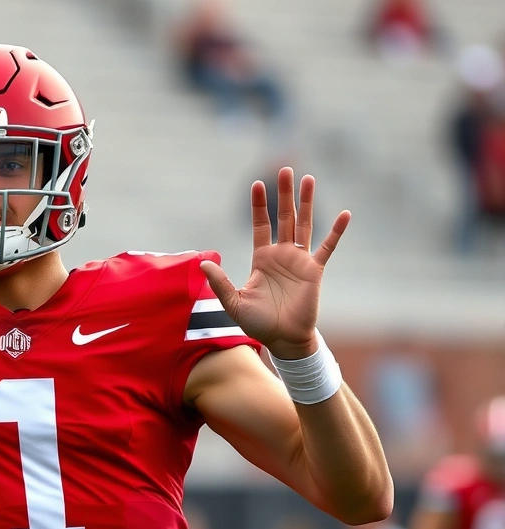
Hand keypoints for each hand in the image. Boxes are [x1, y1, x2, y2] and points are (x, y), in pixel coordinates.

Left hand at [200, 167, 350, 359]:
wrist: (284, 340)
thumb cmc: (258, 323)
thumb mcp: (233, 302)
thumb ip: (220, 283)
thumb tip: (202, 264)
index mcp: (261, 259)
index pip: (260, 225)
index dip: (258, 206)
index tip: (257, 184)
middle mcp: (281, 255)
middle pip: (283, 217)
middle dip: (284, 194)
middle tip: (285, 170)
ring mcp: (299, 261)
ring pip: (303, 224)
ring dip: (306, 202)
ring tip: (309, 179)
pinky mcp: (315, 271)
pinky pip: (327, 247)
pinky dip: (336, 231)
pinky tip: (345, 214)